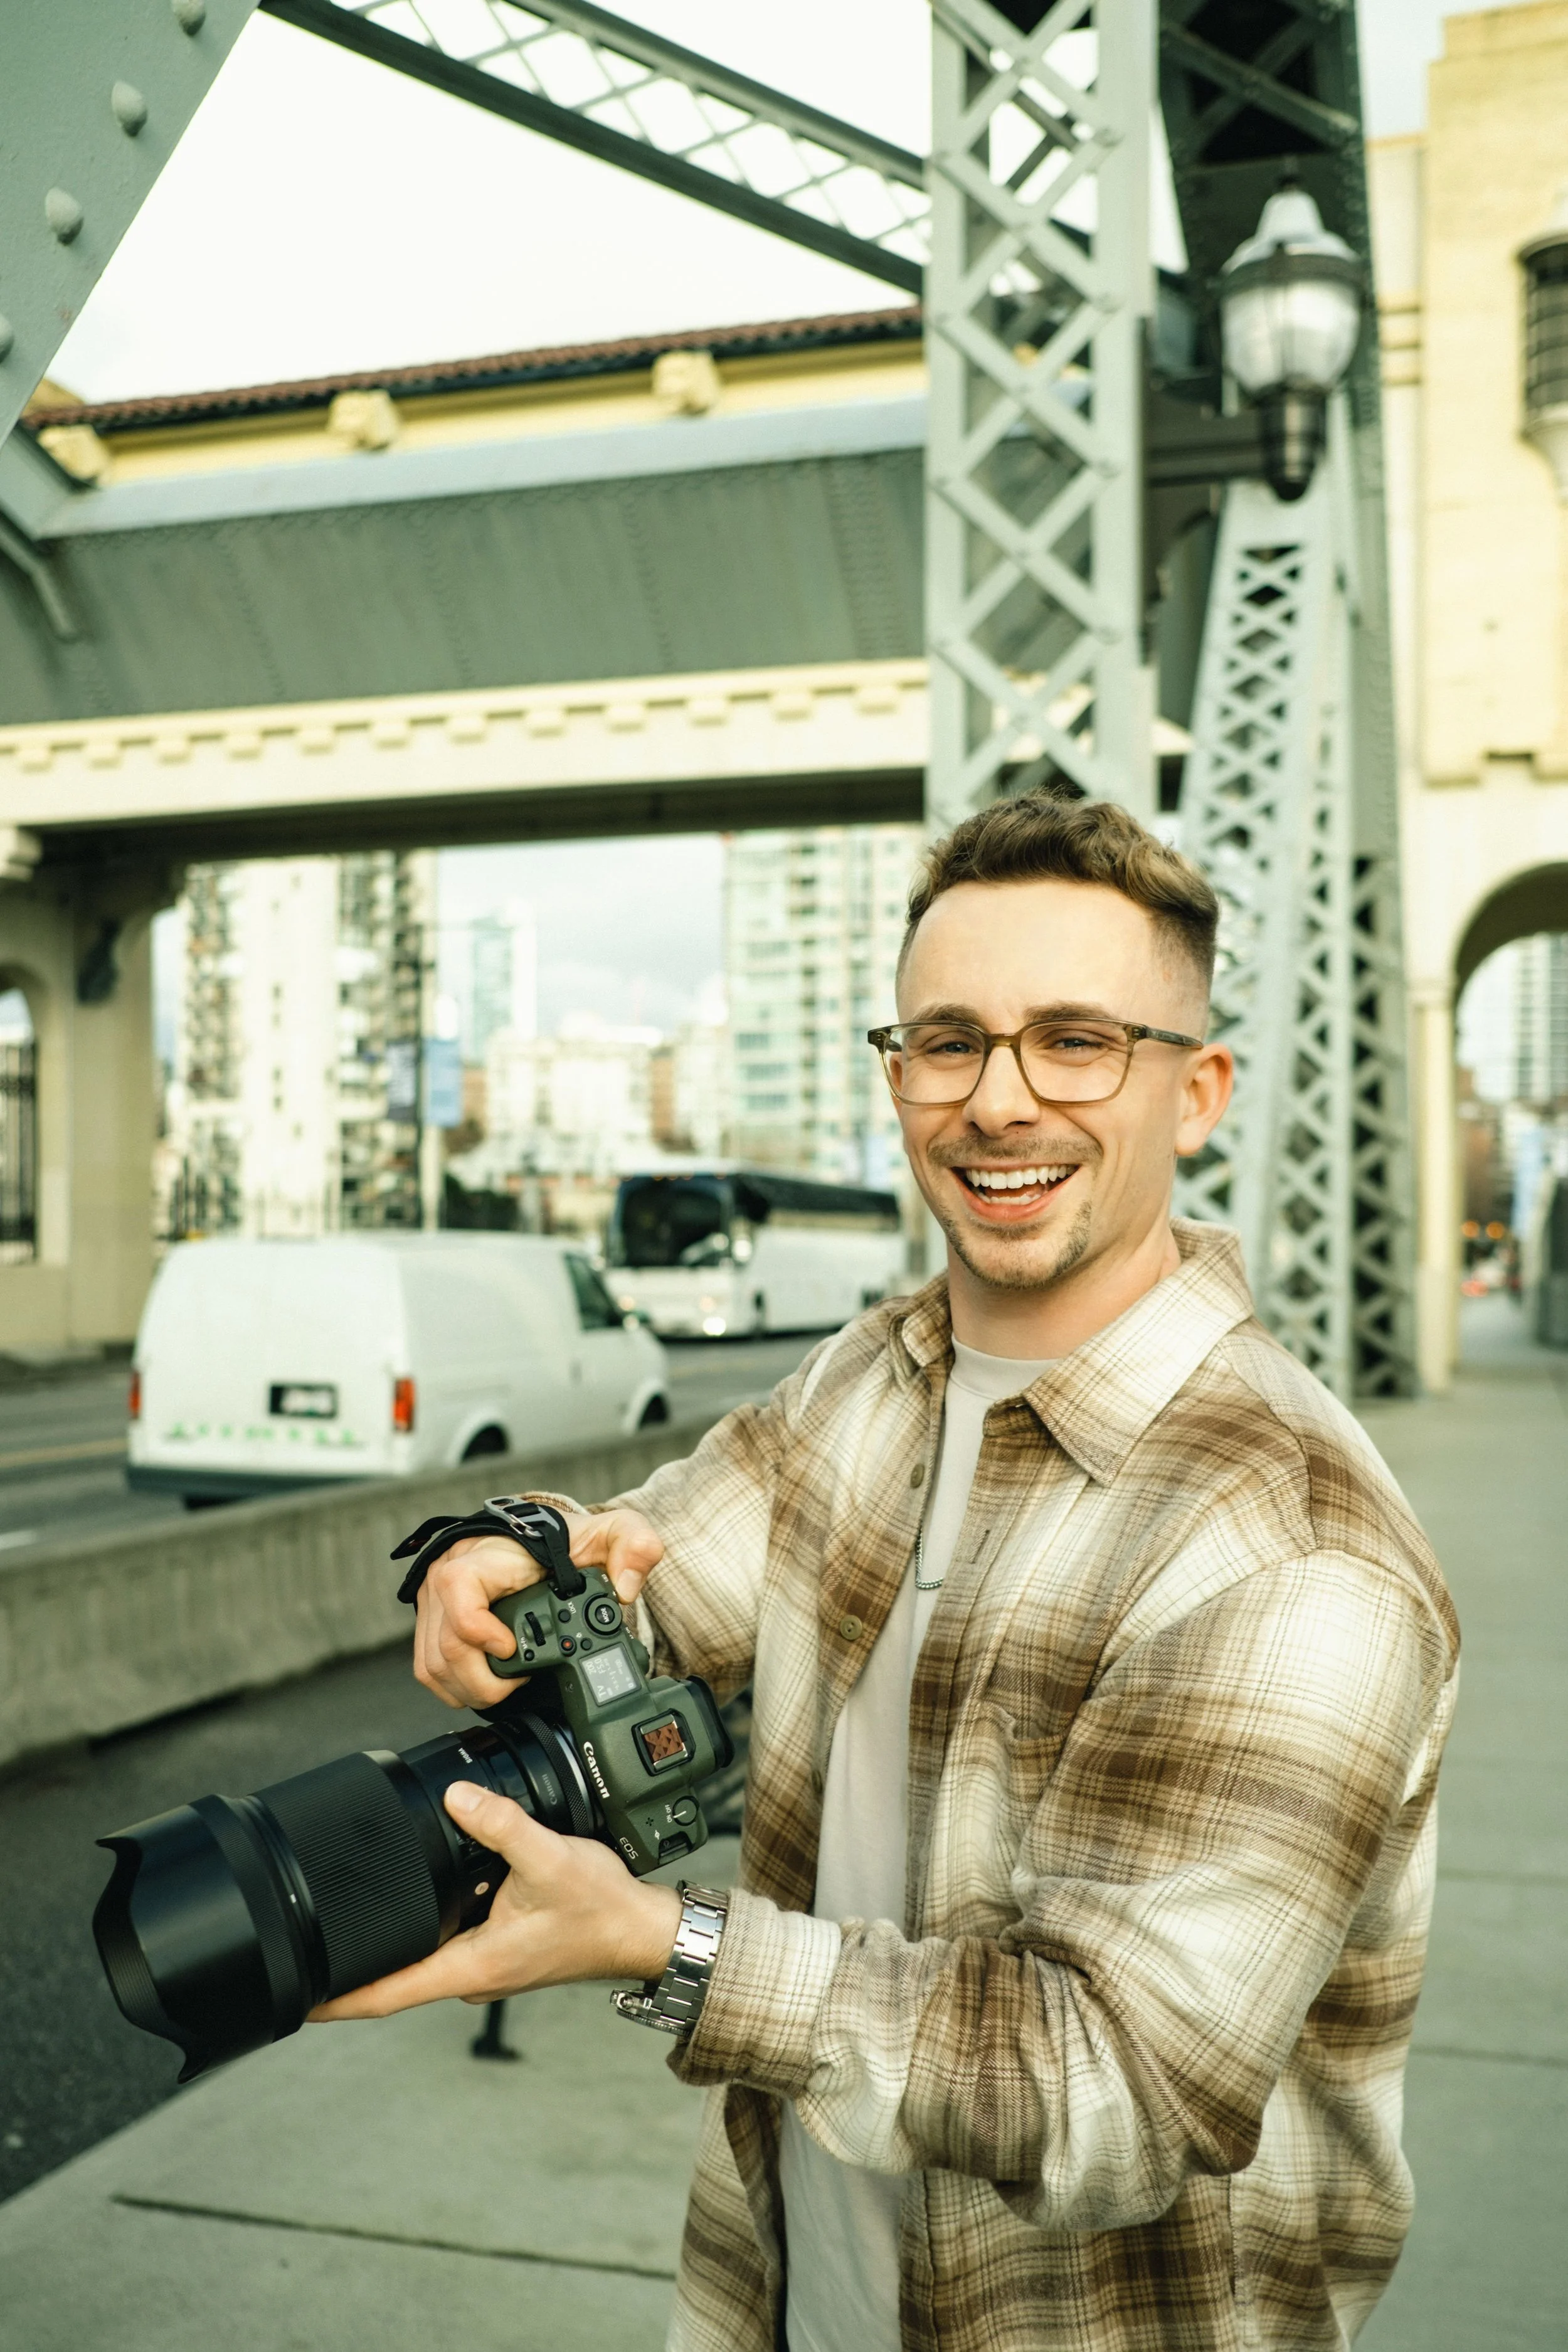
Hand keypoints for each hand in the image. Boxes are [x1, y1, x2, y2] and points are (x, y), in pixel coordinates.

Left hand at [309, 1782, 681, 2020]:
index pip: (389, 1994)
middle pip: (395, 1977)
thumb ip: (501, 1825)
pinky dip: (425, 1923)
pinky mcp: (499, 1947)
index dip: (339, 1999)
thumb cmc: (601, 1908)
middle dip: (353, 1965)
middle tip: (308, 1946)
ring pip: (423, 1955)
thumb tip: (457, 1795)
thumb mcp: (549, 1858)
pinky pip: (447, 1940)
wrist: (640, 1929)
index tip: (299, 1999)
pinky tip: (419, 1892)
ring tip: (350, 1914)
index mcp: (472, 1966)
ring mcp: (485, 1963)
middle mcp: (472, 1973)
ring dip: (392, 1940)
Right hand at [413, 1506, 664, 1710]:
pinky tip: (487, 1683)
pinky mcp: (430, 1622)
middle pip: (445, 1645)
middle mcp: (450, 1573)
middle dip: (485, 1680)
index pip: (459, 1587)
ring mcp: (436, 1601)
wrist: (540, 1542)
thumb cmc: (567, 1541)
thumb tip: (624, 1588)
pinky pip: (428, 1667)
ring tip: (509, 1683)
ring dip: (470, 1688)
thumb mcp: (611, 1533)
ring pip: (432, 1664)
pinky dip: (455, 1687)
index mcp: (487, 1555)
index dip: (478, 1627)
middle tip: (521, 1680)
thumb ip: (633, 1545)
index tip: (512, 1648)